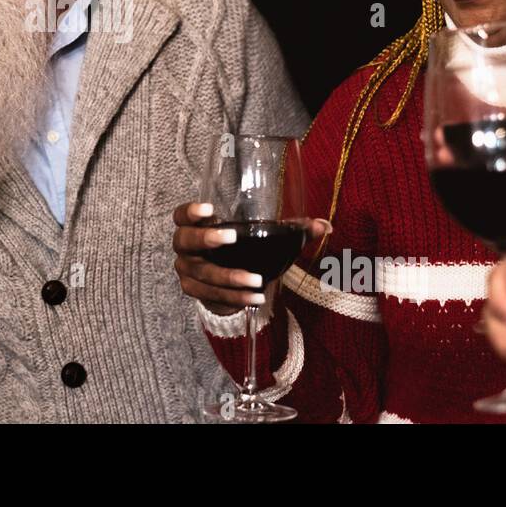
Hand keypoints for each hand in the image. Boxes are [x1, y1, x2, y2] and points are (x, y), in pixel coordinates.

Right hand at [172, 201, 330, 316]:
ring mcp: (187, 271)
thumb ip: (291, 230)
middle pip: (184, 240)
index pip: (181, 215)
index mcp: (197, 226)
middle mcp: (185, 248)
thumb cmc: (240, 250)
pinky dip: (235, 297)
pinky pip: (212, 296)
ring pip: (202, 274)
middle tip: (231, 239)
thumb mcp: (262, 238)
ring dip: (229, 277)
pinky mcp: (194, 292)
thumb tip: (324, 226)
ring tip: (256, 280)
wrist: (225, 285)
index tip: (209, 209)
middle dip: (206, 238)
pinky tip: (256, 298)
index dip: (190, 212)